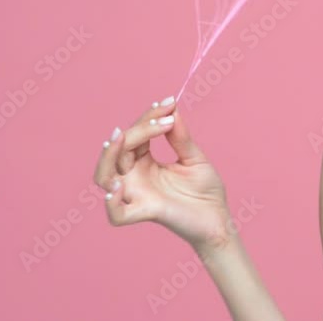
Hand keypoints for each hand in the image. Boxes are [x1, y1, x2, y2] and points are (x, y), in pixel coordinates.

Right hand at [93, 96, 231, 251]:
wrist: (218, 219)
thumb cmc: (205, 191)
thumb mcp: (194, 158)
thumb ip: (180, 137)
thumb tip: (172, 108)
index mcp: (144, 163)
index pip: (135, 136)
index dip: (148, 118)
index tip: (169, 103)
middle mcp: (135, 178)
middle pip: (118, 150)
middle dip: (137, 130)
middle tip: (163, 120)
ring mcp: (137, 195)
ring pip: (104, 178)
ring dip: (107, 158)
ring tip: (121, 139)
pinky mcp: (146, 212)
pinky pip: (117, 215)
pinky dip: (111, 204)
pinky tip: (117, 187)